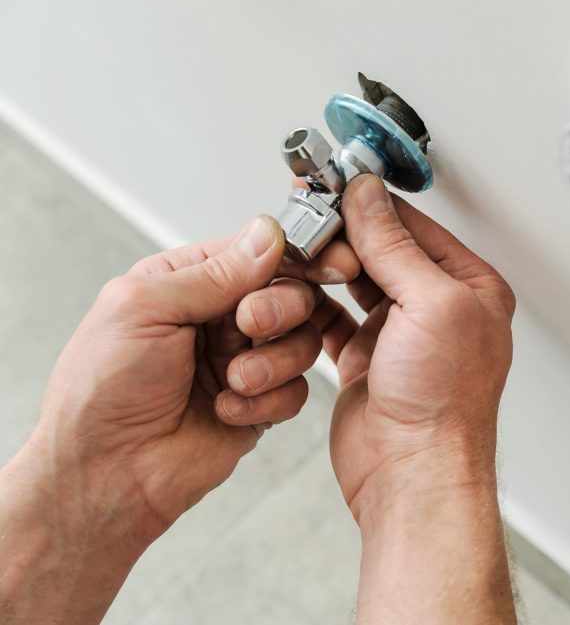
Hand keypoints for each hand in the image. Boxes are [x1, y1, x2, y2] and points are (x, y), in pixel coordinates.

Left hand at [0, 215, 360, 623]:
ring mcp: (244, 360)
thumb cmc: (101, 389)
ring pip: (304, 342)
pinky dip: (267, 401)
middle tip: (252, 325)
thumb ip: (213, 272)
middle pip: (294, 293)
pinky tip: (227, 411)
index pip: (260, 252)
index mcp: (190, 281)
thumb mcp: (144, 308)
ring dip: (274, 361)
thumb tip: (268, 233)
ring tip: (234, 380)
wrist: (105, 473)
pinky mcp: (261, 405)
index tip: (332, 260)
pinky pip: (297, 392)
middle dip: (282, 308)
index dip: (301, 254)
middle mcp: (223, 317)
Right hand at [323, 175, 517, 622]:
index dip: (373, 204)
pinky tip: (294, 291)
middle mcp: (438, 309)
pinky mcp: (366, 360)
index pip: (415, 228)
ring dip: (323, 269)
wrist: (414, 474)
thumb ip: (395, 246)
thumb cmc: (443, 404)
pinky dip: (311, 305)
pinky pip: (331, 318)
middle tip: (307, 213)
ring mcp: (400, 335)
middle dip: (343, 234)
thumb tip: (370, 198)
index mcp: (470, 289)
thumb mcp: (430, 304)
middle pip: (382, 251)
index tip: (336, 183)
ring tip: (296, 249)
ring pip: (352, 283)